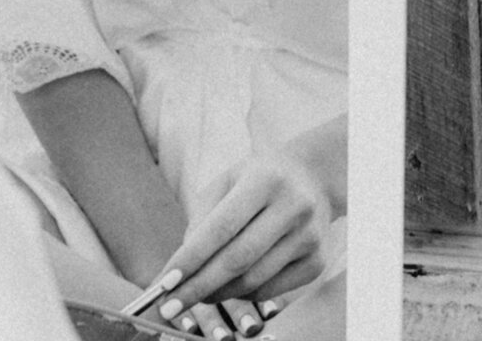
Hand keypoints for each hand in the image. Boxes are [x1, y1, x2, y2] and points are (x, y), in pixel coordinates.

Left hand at [149, 148, 331, 331]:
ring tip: (198, 293)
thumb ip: (201, 220)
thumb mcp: (226, 182)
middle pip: (238, 260)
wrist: (314, 176)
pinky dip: (244, 296)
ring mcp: (309, 236)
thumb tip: (181, 271)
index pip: (222, 227)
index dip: (191, 259)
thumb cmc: (258, 178)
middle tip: (170, 305)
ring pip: (253, 281)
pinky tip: (230, 287)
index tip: (164, 283)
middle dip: (198, 287)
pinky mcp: (317, 261)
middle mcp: (293, 206)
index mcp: (266, 179)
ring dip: (218, 294)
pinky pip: (271, 290)